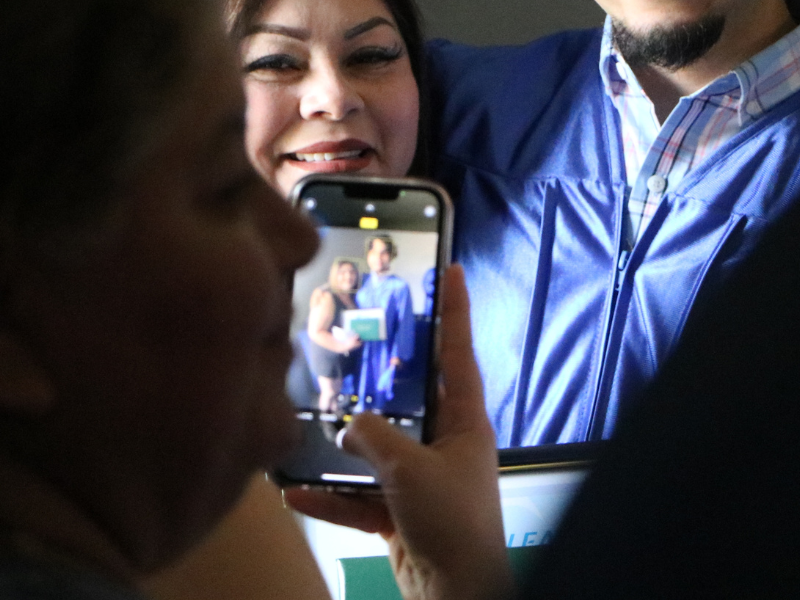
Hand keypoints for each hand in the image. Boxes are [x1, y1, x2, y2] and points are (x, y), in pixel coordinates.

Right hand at [287, 266, 509, 599]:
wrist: (454, 594)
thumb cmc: (451, 521)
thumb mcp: (411, 470)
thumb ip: (376, 438)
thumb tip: (349, 426)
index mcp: (464, 421)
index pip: (458, 352)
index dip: (455, 309)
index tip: (451, 269)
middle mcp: (446, 443)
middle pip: (411, 398)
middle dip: (384, 376)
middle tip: (362, 340)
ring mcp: (423, 478)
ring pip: (379, 450)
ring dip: (346, 448)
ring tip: (312, 428)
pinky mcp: (401, 512)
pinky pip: (360, 496)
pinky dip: (332, 496)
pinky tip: (297, 492)